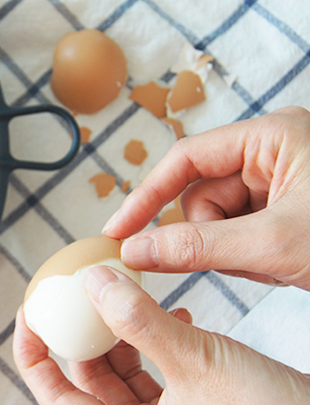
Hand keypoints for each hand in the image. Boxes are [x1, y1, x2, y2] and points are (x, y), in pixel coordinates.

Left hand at [13, 265, 309, 404]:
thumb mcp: (198, 361)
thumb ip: (138, 320)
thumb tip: (92, 282)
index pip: (57, 400)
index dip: (34, 355)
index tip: (28, 314)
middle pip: (89, 385)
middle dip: (81, 336)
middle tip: (74, 295)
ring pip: (125, 377)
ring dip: (121, 336)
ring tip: (125, 297)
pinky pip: (158, 377)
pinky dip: (155, 345)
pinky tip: (172, 315)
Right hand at [102, 106, 309, 289]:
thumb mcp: (274, 242)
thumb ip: (199, 246)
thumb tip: (137, 250)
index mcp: (271, 136)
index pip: (186, 158)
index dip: (148, 196)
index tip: (119, 231)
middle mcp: (270, 154)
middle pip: (200, 195)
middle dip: (213, 236)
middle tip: (248, 258)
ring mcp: (276, 184)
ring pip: (215, 222)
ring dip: (233, 253)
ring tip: (277, 265)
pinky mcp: (281, 213)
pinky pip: (236, 237)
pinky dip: (251, 260)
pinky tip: (284, 267)